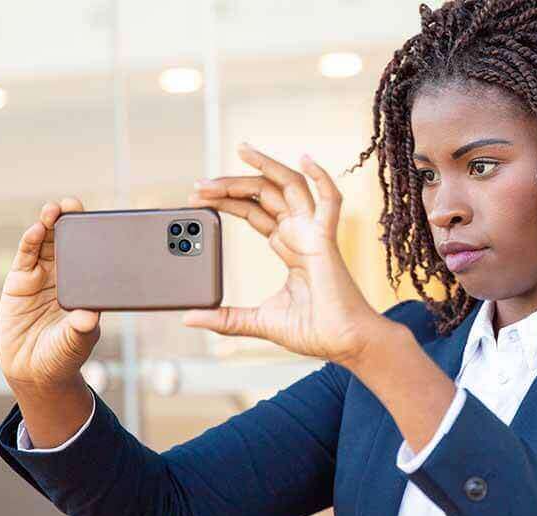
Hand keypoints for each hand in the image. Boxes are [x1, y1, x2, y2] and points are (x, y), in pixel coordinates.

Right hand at [0, 198, 100, 387]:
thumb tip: (89, 317)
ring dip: (50, 224)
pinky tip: (37, 228)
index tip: (100, 222)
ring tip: (54, 210)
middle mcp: (66, 277)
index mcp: (87, 287)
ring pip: (48, 243)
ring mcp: (43, 276)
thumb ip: (81, 329)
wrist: (33, 370)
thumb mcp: (76, 342)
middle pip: (69, 241)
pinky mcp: (20, 280)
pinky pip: (27, 255)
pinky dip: (31, 240)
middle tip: (73, 205)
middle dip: (71, 221)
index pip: (93, 256)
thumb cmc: (62, 355)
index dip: (94, 237)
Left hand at [183, 142, 385, 366]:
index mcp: (288, 248)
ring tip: (241, 150)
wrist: (346, 344)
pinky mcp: (327, 240)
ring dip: (266, 167)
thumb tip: (189, 318)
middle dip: (232, 184)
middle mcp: (301, 235)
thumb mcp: (258, 322)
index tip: (197, 200)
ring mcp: (315, 234)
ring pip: (290, 187)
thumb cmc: (315, 331)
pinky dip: (321, 177)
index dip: (227, 202)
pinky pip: (329, 201)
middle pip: (265, 195)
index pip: (254, 213)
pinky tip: (305, 157)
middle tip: (201, 184)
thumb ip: (226, 318)